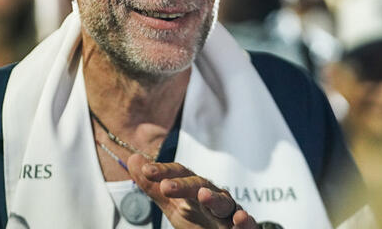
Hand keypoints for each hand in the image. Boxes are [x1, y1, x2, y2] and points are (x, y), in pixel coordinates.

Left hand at [127, 154, 256, 227]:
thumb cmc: (199, 218)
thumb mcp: (172, 204)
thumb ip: (153, 186)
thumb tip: (133, 159)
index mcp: (194, 188)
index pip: (180, 174)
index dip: (164, 171)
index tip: (146, 171)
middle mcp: (213, 196)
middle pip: (199, 185)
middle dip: (184, 185)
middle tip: (166, 186)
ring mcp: (228, 212)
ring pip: (224, 202)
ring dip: (214, 198)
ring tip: (203, 195)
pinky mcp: (244, 228)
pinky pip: (247, 224)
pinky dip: (245, 221)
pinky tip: (239, 219)